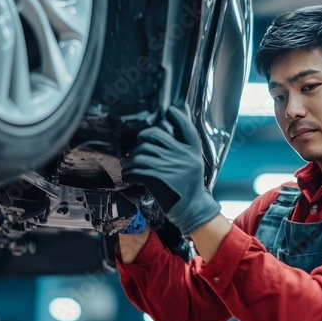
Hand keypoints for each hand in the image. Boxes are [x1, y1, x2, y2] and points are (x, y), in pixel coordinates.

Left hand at [122, 107, 220, 234]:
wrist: (192, 209)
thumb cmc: (189, 186)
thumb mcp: (194, 164)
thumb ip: (184, 148)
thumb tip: (167, 128)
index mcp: (193, 151)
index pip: (186, 127)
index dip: (177, 116)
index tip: (168, 111)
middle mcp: (183, 156)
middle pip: (155, 135)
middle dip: (141, 139)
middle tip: (137, 147)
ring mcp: (171, 167)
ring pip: (141, 152)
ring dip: (130, 159)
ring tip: (128, 164)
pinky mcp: (159, 179)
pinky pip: (137, 170)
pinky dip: (128, 173)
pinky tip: (128, 176)